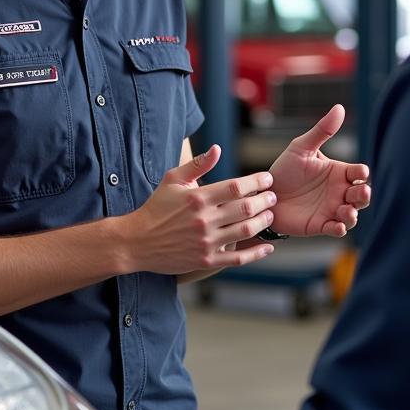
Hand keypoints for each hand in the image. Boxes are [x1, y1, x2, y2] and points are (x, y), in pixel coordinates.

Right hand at [120, 146, 277, 274]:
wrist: (136, 242)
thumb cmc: (156, 208)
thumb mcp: (172, 180)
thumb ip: (198, 165)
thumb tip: (218, 149)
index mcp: (198, 198)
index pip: (237, 187)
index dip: (257, 182)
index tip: (268, 179)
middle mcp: (205, 220)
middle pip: (246, 208)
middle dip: (265, 201)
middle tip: (273, 197)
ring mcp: (207, 242)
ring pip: (246, 231)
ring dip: (264, 222)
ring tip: (270, 215)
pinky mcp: (206, 261)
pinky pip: (238, 259)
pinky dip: (256, 253)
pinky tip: (268, 247)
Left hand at [268, 105, 370, 237]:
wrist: (264, 193)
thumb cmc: (285, 169)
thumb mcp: (301, 148)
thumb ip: (321, 131)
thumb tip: (339, 108)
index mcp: (338, 172)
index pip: (358, 172)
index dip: (362, 173)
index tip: (360, 172)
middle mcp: (339, 192)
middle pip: (361, 195)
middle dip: (364, 195)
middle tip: (362, 192)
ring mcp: (331, 209)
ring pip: (351, 214)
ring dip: (353, 214)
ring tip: (348, 211)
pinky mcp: (320, 225)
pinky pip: (335, 229)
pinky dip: (340, 228)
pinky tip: (338, 226)